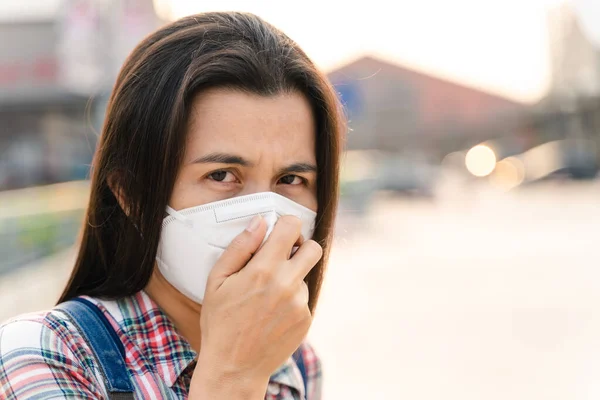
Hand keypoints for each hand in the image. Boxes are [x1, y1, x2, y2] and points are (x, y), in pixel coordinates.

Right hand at [189, 215, 321, 398]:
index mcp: (264, 269)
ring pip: (305, 275)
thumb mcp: (217, 280)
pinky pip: (303, 298)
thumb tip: (260, 222)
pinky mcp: (306, 319)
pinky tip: (271, 313)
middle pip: (314, 248)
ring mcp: (300, 303)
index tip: (278, 233)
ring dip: (291, 277)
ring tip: (266, 296)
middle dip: (300, 246)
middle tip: (282, 256)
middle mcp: (287, 284)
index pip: (292, 227)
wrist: (234, 367)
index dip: (286, 225)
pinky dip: (291, 300)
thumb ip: (240, 247)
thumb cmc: (220, 322)